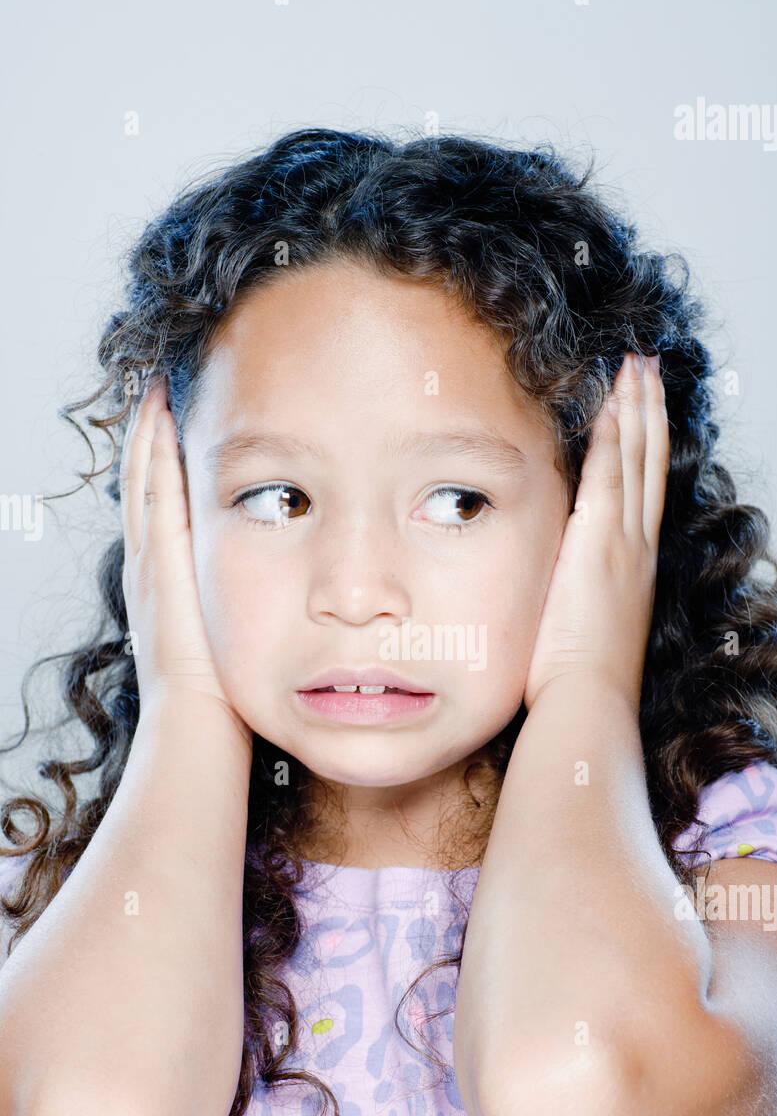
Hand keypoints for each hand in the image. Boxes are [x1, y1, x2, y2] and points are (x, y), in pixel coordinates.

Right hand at [119, 376, 252, 742]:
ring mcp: (151, 562)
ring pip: (144, 481)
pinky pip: (156, 495)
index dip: (161, 469)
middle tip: (155, 392)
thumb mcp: (236, 641)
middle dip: (150, 439)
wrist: (197, 725)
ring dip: (149, 434)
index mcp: (164, 583)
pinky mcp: (162, 562)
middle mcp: (149, 566)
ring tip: (156, 391)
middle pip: (143, 485)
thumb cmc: (222, 699)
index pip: (159, 511)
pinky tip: (163, 417)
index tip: (173, 428)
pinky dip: (156, 455)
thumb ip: (253, 612)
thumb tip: (293, 598)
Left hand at [522, 351, 668, 715]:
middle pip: (650, 463)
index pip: (642, 492)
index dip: (645, 447)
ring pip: (637, 459)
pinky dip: (615, 434)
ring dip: (636, 408)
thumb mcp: (581, 630)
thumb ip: (572, 599)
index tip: (641, 409)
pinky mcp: (601, 543)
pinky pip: (611, 474)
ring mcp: (623, 543)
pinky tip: (610, 399)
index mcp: (634, 568)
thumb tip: (552, 591)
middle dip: (649, 412)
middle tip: (647, 368)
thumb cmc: (576, 683)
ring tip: (636, 366)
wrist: (587, 703)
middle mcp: (637, 548)